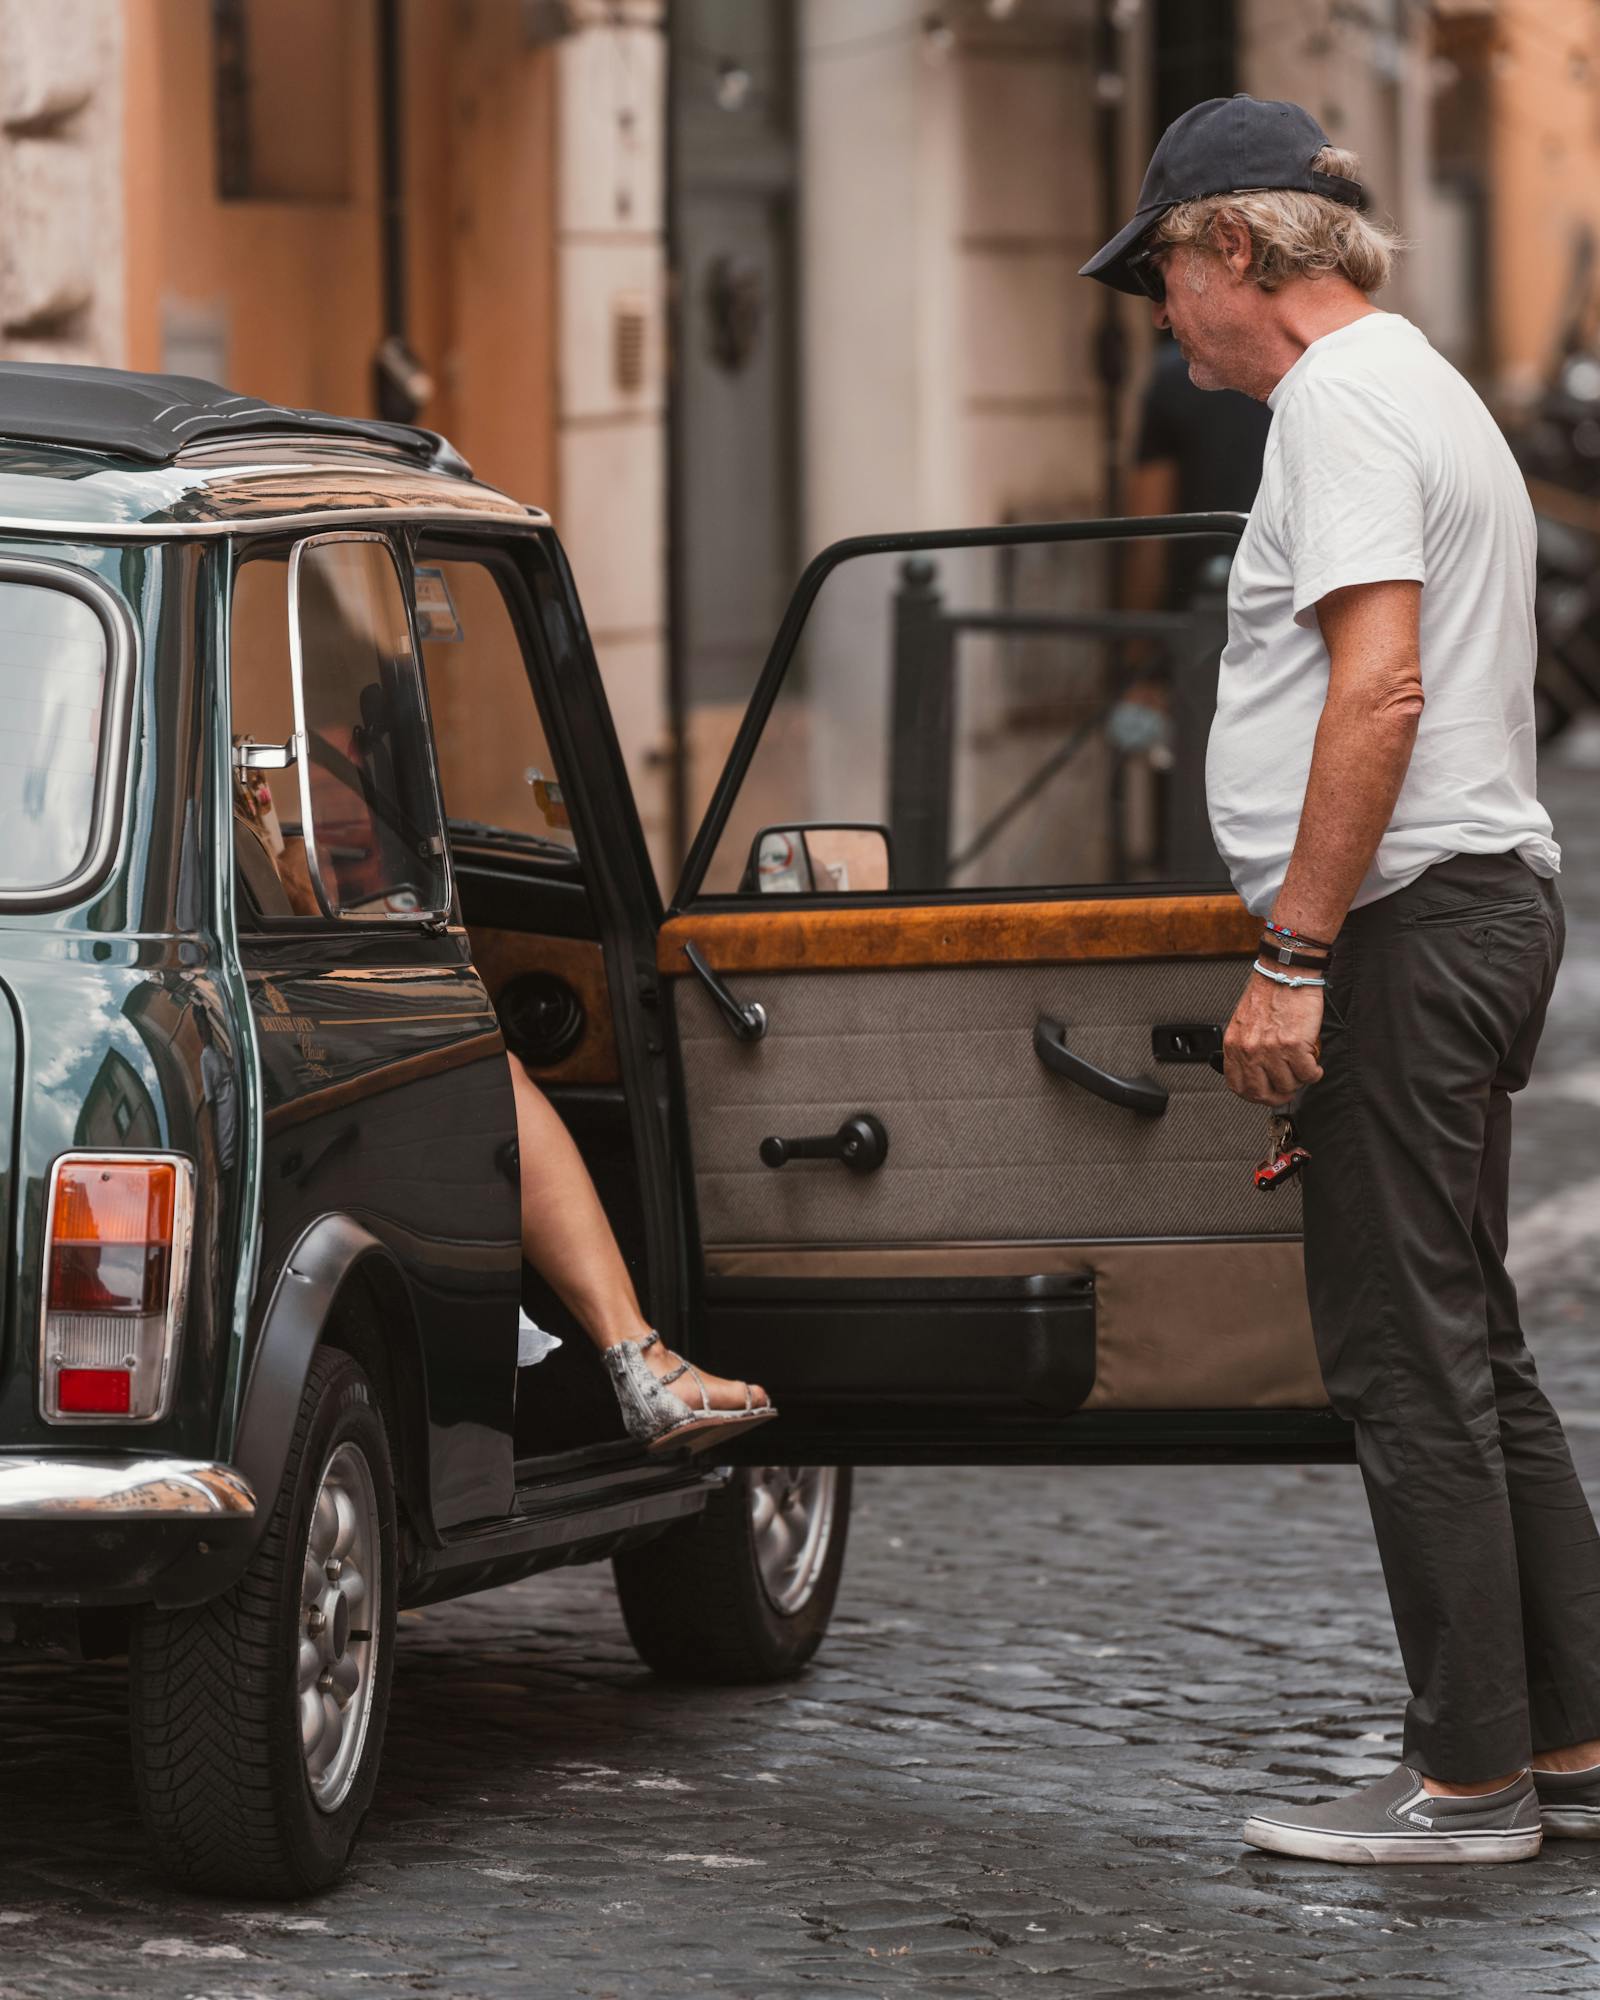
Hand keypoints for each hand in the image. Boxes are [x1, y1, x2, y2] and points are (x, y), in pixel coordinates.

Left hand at [1223, 970, 1324, 1104]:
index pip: (1238, 1086)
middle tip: (1289, 1089)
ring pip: (1288, 1085)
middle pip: (1262, 1093)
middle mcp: (1250, 1050)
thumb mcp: (1244, 1025)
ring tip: (1303, 1069)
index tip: (1267, 1094)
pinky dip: (1314, 1073)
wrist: (1285, 974)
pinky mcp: (1293, 1045)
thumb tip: (1256, 1073)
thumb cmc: (1268, 995)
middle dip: (1278, 1096)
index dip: (1255, 1096)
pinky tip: (1314, 1064)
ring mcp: (1271, 1049)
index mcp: (1234, 1046)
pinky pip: (1307, 1074)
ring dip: (1299, 1081)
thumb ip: (1245, 1049)